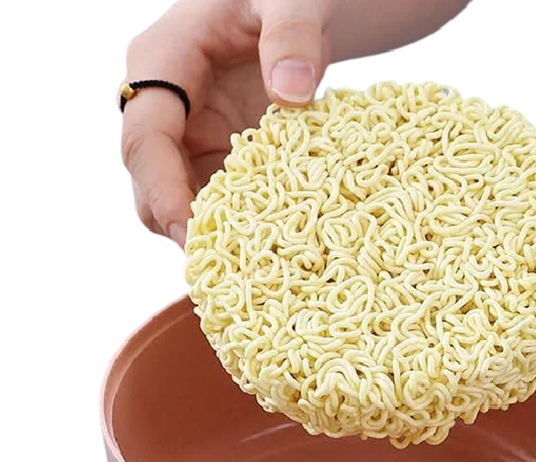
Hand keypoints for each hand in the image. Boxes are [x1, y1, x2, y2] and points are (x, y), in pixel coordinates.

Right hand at [121, 0, 471, 245]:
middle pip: (149, 180)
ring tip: (250, 271)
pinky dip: (234, 227)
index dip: (163, 191)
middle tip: (225, 271)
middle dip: (180, 226)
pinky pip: (213, 202)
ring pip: (176, 201)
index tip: (193, 235)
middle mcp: (165, 105)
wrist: (300, 10)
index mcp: (163, 59)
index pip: (145, 136)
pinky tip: (267, 250)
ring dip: (208, 235)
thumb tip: (291, 95)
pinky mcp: (216, 158)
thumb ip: (294, 37)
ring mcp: (189, 136)